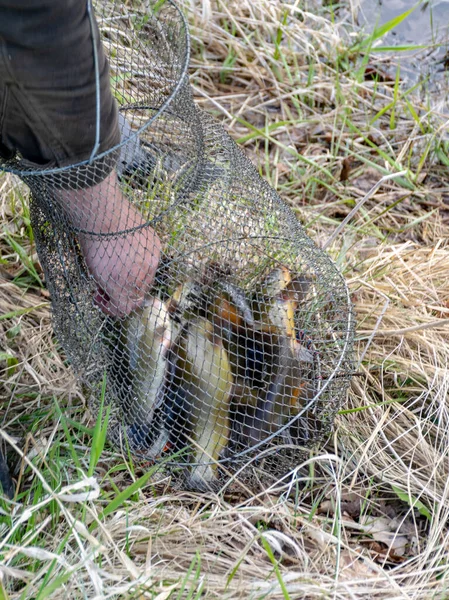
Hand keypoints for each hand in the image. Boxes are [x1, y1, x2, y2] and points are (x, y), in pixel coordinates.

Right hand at [62, 171, 160, 316]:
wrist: (102, 213)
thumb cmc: (106, 213)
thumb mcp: (123, 229)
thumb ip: (126, 246)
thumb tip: (115, 256)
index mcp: (153, 247)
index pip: (145, 269)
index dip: (129, 276)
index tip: (114, 275)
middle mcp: (152, 263)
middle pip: (141, 285)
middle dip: (123, 289)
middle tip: (105, 288)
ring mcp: (139, 276)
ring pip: (132, 297)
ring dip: (116, 299)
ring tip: (100, 296)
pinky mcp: (124, 287)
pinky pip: (122, 307)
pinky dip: (111, 308)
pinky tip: (100, 302)